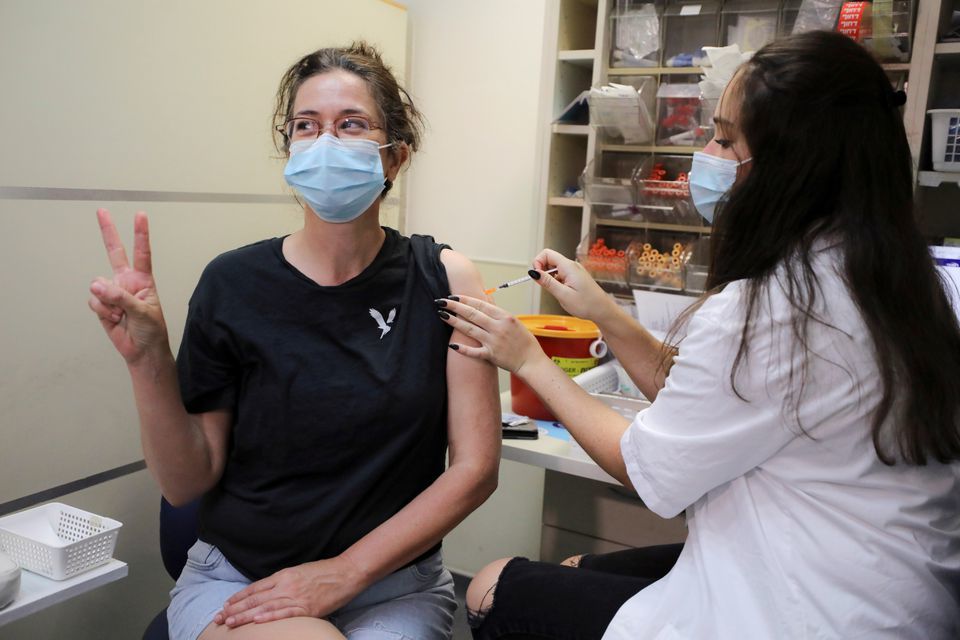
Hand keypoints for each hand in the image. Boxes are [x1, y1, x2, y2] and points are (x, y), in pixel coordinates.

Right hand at [88, 209, 168, 364]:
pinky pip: (94, 300)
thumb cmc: (151, 330)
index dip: (140, 234)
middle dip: (108, 232)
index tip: (140, 215)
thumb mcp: (143, 312)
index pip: (142, 253)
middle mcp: (126, 282)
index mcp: (143, 280)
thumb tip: (96, 285)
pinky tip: (114, 319)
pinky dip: (103, 311)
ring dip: (109, 302)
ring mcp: (112, 292)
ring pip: (99, 286)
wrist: (142, 351)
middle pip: (115, 252)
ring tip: (122, 315)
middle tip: (101, 211)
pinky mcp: (102, 304)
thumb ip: (121, 297)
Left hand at [215, 555, 366, 627]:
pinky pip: (285, 613)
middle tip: (219, 618)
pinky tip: (256, 621)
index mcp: (284, 575)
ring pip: (265, 607)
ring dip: (245, 616)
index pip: (256, 588)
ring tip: (230, 623)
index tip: (226, 605)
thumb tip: (269, 590)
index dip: (239, 597)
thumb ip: (284, 581)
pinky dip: (269, 617)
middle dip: (236, 609)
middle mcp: (286, 585)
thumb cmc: (324, 572)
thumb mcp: (300, 571)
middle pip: (256, 599)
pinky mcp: (307, 608)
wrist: (346, 572)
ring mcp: (296, 596)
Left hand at [438, 295, 548, 376]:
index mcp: (505, 317)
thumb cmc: (524, 341)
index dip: (465, 299)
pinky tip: (452, 344)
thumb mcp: (514, 322)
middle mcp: (498, 328)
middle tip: (441, 301)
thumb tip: (484, 302)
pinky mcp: (491, 356)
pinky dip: (463, 348)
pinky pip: (474, 352)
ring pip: (470, 329)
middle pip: (472, 314)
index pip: (481, 304)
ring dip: (454, 322)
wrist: (531, 361)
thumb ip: (498, 314)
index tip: (453, 295)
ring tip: (442, 315)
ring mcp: (493, 342)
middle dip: (455, 306)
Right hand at [530, 249, 616, 323]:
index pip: (547, 253)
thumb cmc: (587, 304)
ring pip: (554, 268)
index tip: (537, 276)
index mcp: (568, 267)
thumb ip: (547, 282)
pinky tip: (562, 292)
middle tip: (546, 286)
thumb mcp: (563, 295)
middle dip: (543, 272)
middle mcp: (572, 266)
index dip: (538, 263)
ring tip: (556, 292)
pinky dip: (556, 281)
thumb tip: (534, 273)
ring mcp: (574, 271)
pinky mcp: (576, 277)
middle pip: (550, 260)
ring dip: (550, 278)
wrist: (603, 310)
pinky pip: (561, 274)